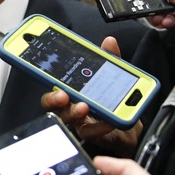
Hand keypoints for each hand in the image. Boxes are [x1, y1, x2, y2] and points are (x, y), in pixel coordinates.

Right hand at [38, 36, 141, 155]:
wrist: (129, 121)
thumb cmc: (114, 99)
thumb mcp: (113, 74)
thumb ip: (110, 59)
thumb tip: (109, 41)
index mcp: (72, 89)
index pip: (52, 84)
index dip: (44, 78)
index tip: (46, 71)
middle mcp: (71, 105)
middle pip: (53, 104)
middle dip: (54, 99)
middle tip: (63, 94)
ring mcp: (79, 120)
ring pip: (67, 118)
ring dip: (74, 111)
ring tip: (85, 106)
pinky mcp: (91, 133)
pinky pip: (90, 131)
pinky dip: (99, 126)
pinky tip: (109, 120)